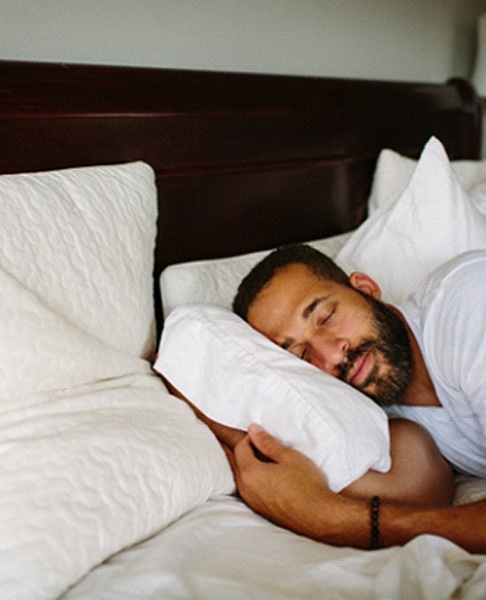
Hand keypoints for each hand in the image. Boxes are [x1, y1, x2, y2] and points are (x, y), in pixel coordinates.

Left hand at [227, 424, 341, 539]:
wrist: (318, 516)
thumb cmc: (307, 486)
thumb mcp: (289, 457)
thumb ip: (267, 442)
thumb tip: (253, 430)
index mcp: (250, 473)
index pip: (240, 448)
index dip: (249, 438)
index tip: (260, 434)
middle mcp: (246, 489)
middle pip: (233, 463)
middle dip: (238, 449)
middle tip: (243, 439)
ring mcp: (251, 501)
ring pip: (238, 477)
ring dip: (241, 464)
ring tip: (248, 454)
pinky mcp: (259, 509)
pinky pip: (246, 488)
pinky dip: (247, 477)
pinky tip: (258, 474)